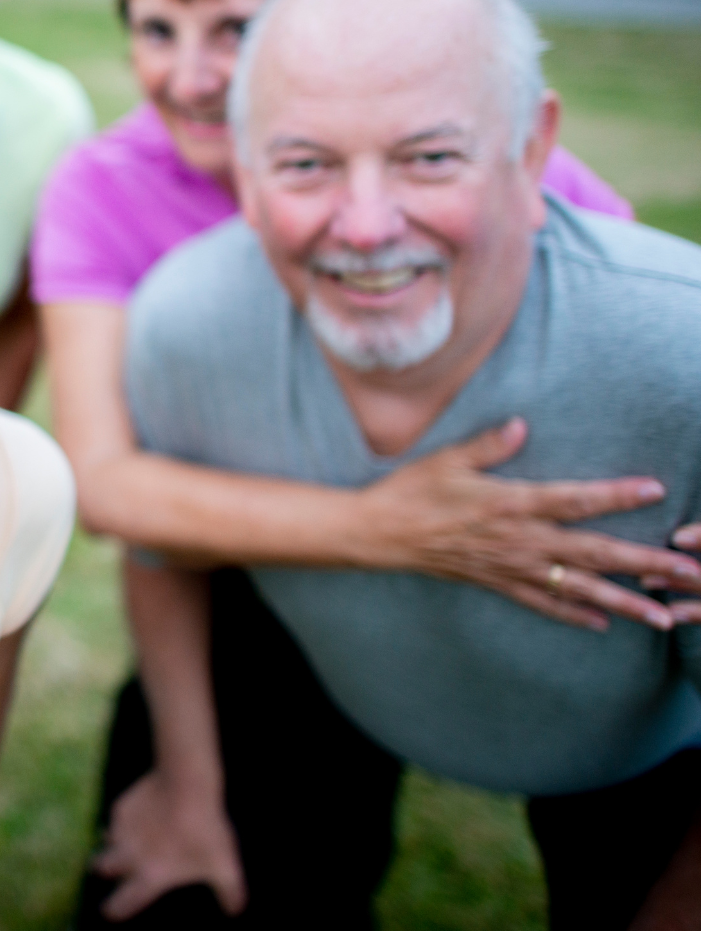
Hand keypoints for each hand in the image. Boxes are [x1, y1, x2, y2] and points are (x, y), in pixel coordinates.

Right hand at [89, 769, 245, 921]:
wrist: (186, 783)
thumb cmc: (205, 830)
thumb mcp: (225, 865)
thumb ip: (229, 892)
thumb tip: (234, 910)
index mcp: (150, 876)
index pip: (121, 903)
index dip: (113, 911)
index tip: (112, 912)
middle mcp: (128, 856)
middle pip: (101, 869)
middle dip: (105, 871)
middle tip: (116, 870)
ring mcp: (121, 830)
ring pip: (105, 842)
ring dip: (112, 845)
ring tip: (126, 841)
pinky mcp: (121, 807)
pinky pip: (115, 819)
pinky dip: (123, 822)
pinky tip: (139, 817)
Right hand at [358, 419, 696, 631]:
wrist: (378, 533)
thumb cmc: (411, 491)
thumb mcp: (448, 459)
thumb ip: (490, 445)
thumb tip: (522, 425)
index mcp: (511, 503)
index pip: (574, 499)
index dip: (616, 494)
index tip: (654, 489)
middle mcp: (519, 539)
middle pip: (595, 552)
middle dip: (646, 562)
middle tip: (688, 573)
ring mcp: (510, 566)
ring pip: (579, 586)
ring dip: (626, 601)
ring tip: (665, 615)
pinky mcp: (497, 582)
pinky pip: (543, 603)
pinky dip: (575, 614)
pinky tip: (604, 622)